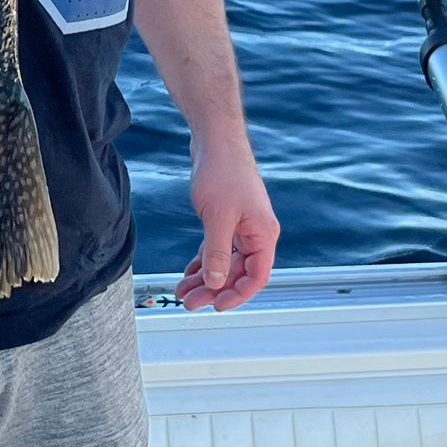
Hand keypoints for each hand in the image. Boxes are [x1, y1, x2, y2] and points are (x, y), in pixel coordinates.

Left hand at [178, 131, 278, 312]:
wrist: (215, 140)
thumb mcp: (218, 217)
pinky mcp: (226, 220)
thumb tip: (216, 282)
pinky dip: (203, 262)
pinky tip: (188, 274)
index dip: (237, 294)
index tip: (217, 306)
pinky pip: (216, 249)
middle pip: (237, 272)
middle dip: (214, 289)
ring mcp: (241, 227)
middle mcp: (256, 233)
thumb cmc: (223, 172)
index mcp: (263, 234)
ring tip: (183, 293)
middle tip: (190, 303)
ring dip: (205, 279)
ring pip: (224, 263)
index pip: (256, 277)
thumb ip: (217, 252)